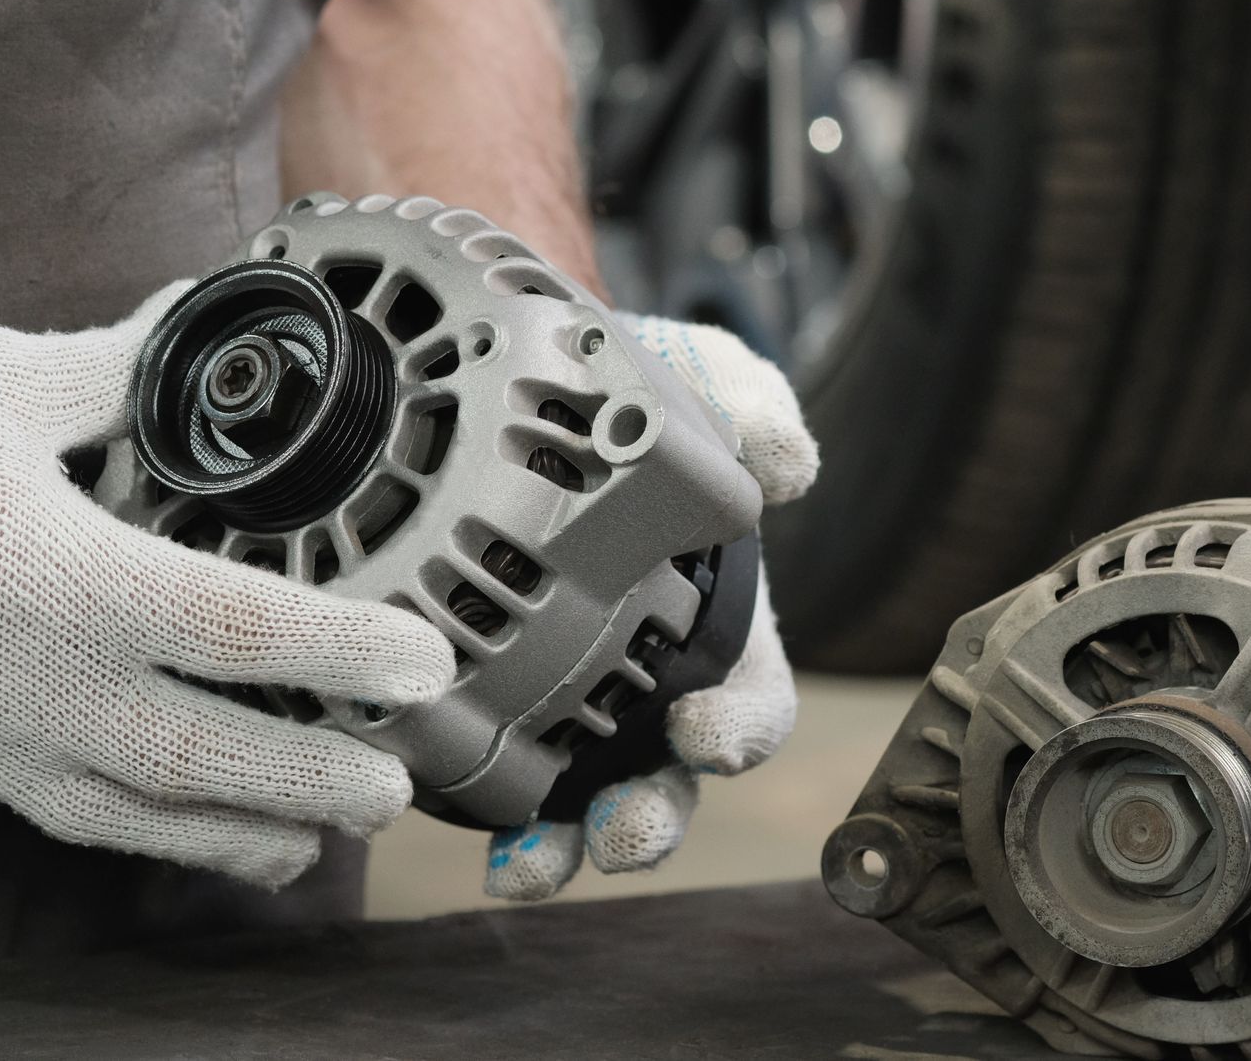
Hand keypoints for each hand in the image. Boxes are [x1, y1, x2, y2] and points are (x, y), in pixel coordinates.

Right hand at [0, 280, 454, 886]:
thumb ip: (119, 370)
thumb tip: (199, 325)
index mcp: (52, 574)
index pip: (236, 633)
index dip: (346, 655)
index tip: (425, 671)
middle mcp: (16, 675)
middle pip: (197, 761)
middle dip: (309, 784)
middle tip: (394, 791)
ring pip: (121, 813)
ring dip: (227, 835)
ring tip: (308, 844)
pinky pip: (46, 807)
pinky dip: (131, 829)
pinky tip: (175, 825)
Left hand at [483, 315, 819, 899]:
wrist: (534, 382)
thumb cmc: (644, 400)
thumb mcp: (705, 383)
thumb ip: (753, 411)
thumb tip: (789, 464)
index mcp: (723, 630)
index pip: (751, 704)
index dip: (738, 732)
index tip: (702, 733)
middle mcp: (657, 689)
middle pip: (671, 783)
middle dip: (650, 820)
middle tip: (622, 829)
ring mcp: (581, 710)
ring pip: (585, 806)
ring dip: (565, 849)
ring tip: (530, 868)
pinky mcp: (505, 713)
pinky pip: (502, 785)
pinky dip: (487, 824)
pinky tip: (461, 835)